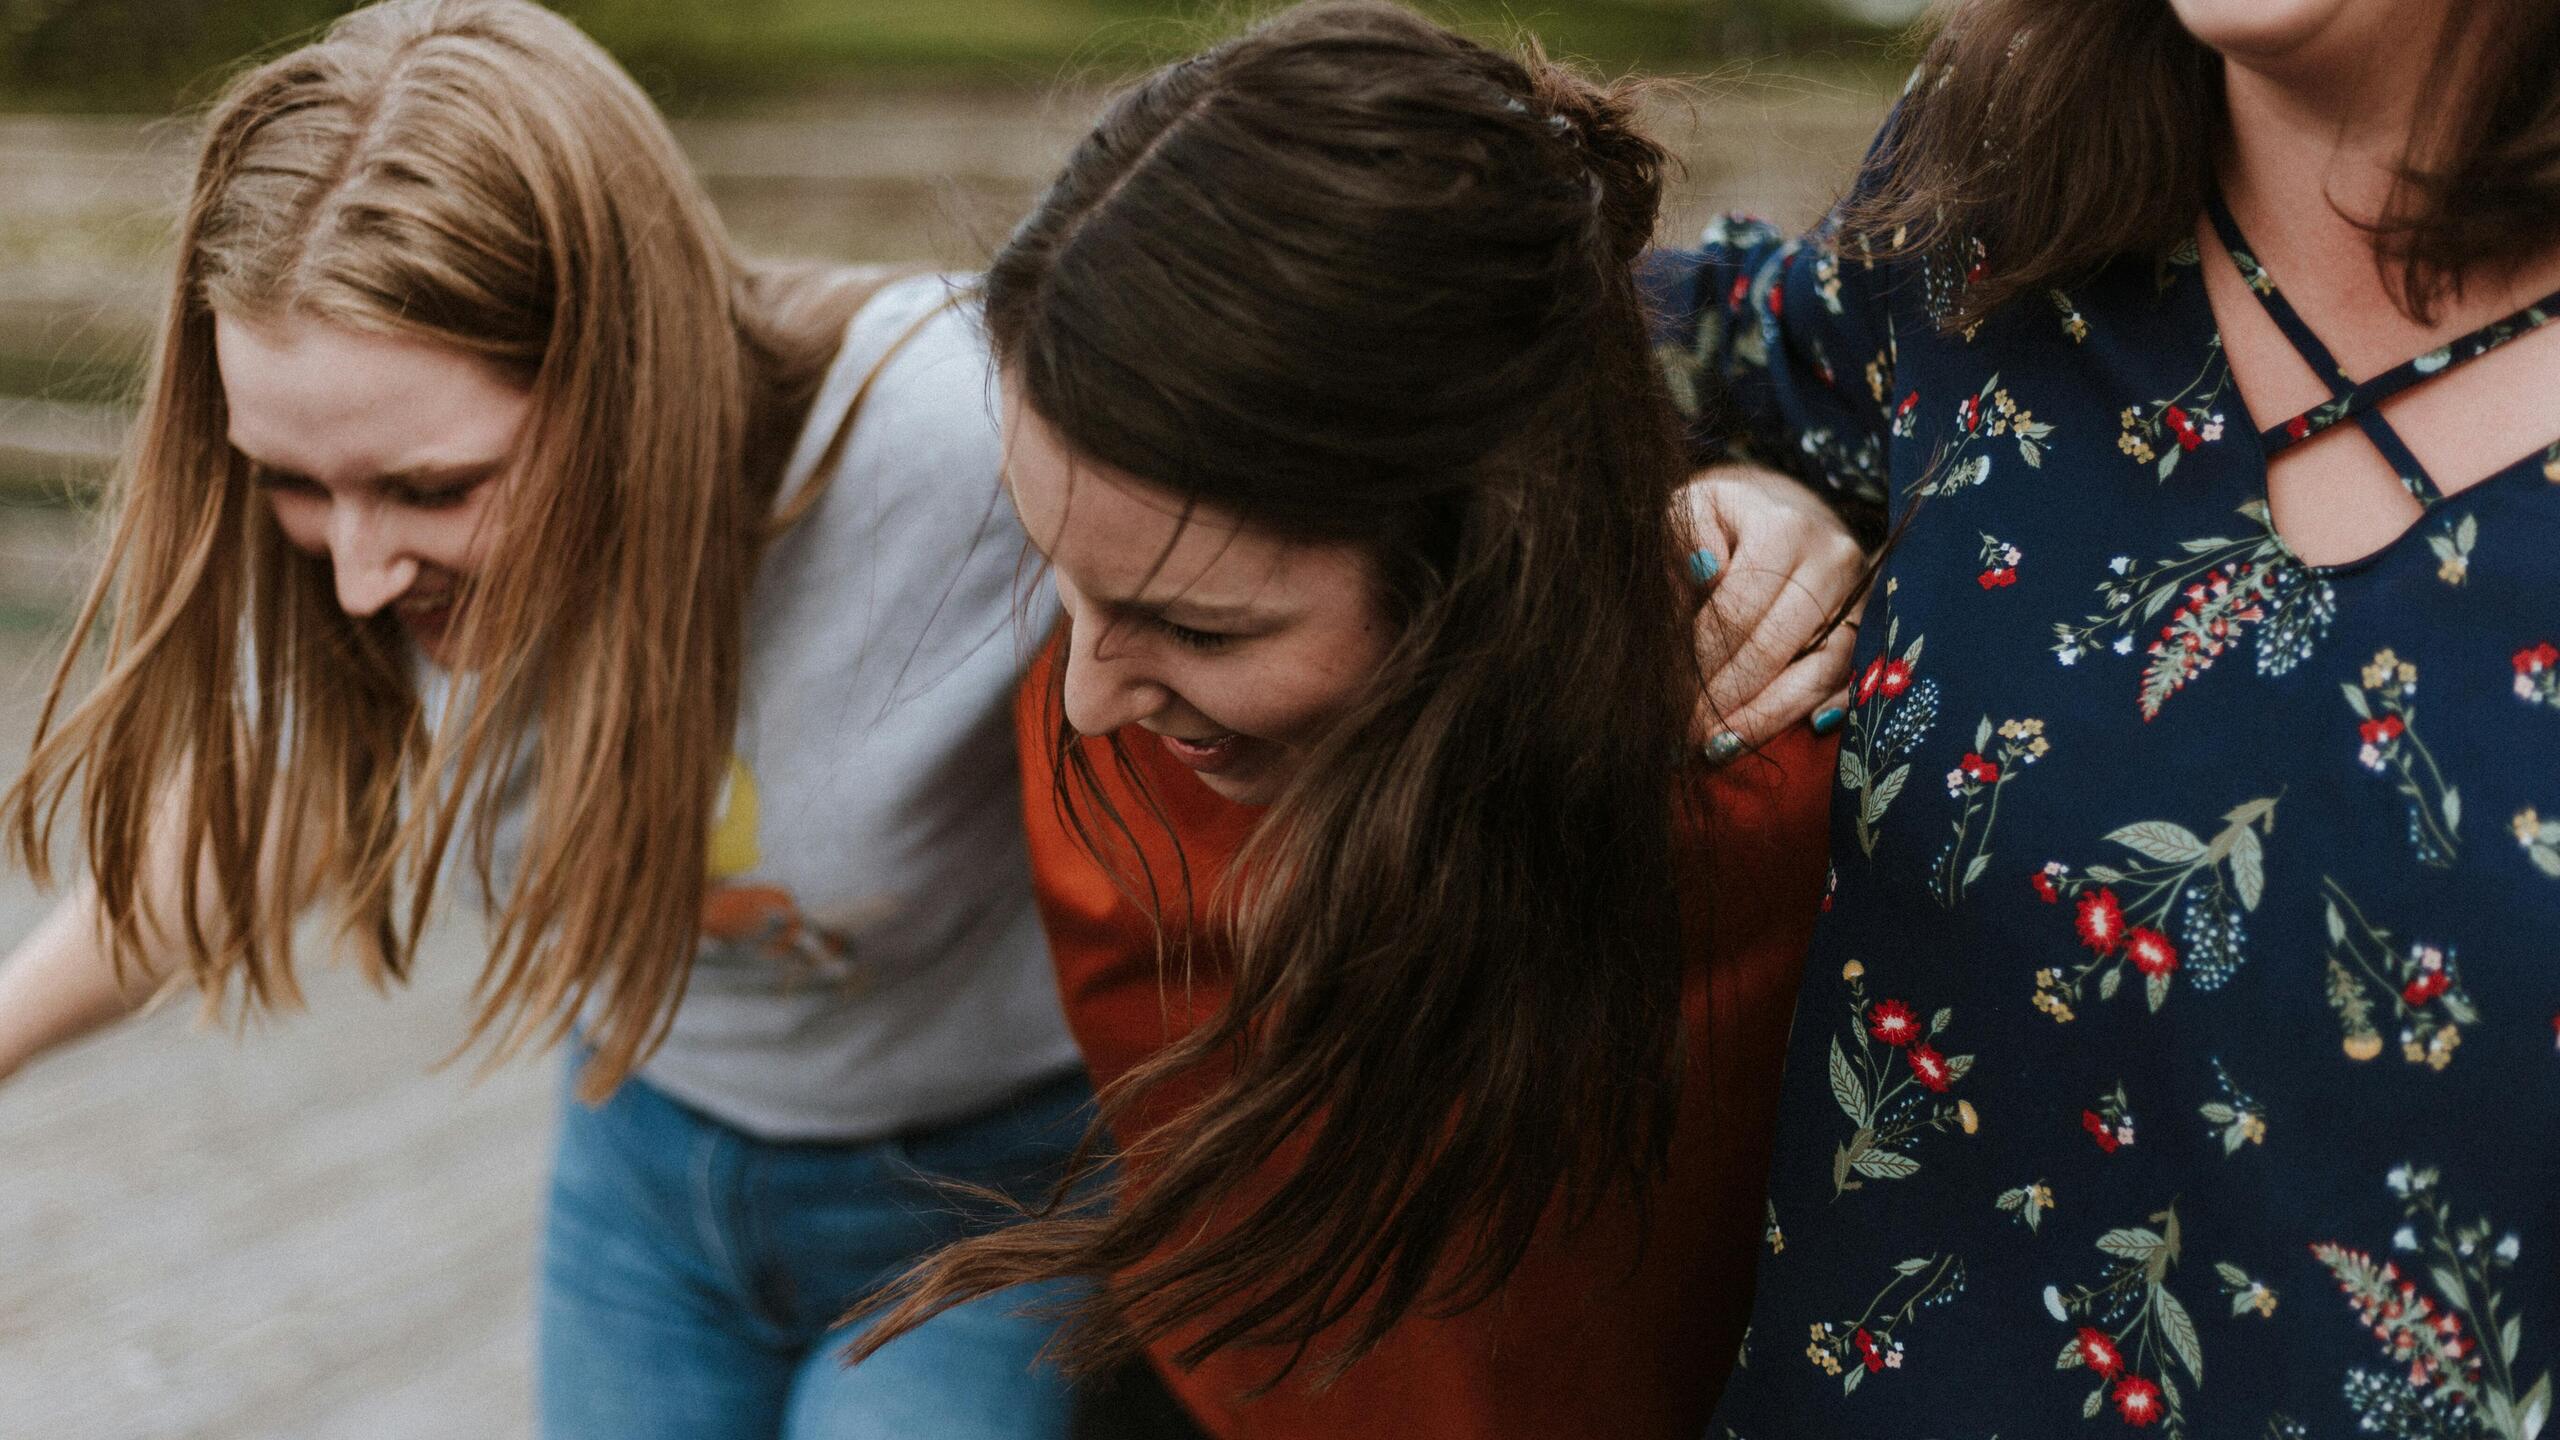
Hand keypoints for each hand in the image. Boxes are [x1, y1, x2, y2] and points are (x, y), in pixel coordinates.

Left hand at [1678, 464, 1868, 758]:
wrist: (1777, 515)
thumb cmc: (1721, 522)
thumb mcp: (1692, 513)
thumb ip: (1683, 540)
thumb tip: (1702, 570)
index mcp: (1785, 528)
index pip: (1737, 610)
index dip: (1701, 660)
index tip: (1669, 696)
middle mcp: (1833, 560)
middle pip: (1775, 646)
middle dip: (1726, 697)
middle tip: (1686, 733)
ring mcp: (1860, 596)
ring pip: (1819, 671)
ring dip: (1767, 716)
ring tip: (1721, 746)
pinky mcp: (1873, 626)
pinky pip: (1851, 680)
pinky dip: (1822, 711)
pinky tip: (1790, 735)